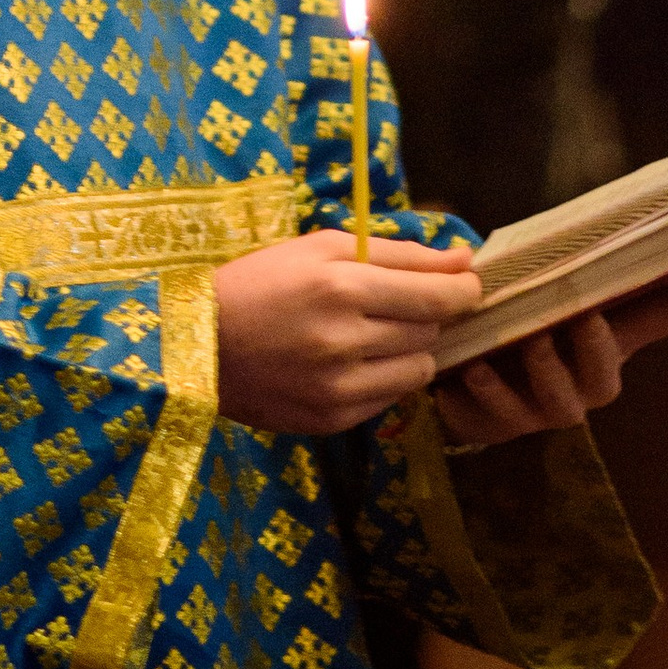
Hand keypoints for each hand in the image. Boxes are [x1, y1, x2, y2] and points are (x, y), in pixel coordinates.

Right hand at [214, 229, 482, 436]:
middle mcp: (344, 340)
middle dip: (425, 314)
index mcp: (341, 287)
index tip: (468, 284)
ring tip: (373, 334)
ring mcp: (338, 387)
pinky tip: (349, 362)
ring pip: (417, 370)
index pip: (436, 296)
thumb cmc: (262, 281)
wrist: (199, 342)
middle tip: (397, 302)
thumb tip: (464, 260)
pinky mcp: (331, 420)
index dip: (463, 290)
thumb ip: (398, 252)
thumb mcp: (322, 248)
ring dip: (408, 349)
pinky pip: (389, 400)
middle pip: (429, 331)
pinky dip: (381, 378)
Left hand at [429, 253, 667, 452]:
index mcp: (607, 341)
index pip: (666, 316)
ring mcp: (545, 408)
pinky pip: (497, 418)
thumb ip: (561, 262)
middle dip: (598, 349)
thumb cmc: (510, 318)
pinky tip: (469, 371)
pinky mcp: (500, 426)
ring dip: (543, 372)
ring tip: (525, 342)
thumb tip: (595, 213)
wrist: (455, 375)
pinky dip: (484, 394)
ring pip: (560, 402)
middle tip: (583, 319)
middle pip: (607, 375)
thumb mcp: (537, 286)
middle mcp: (586, 381)